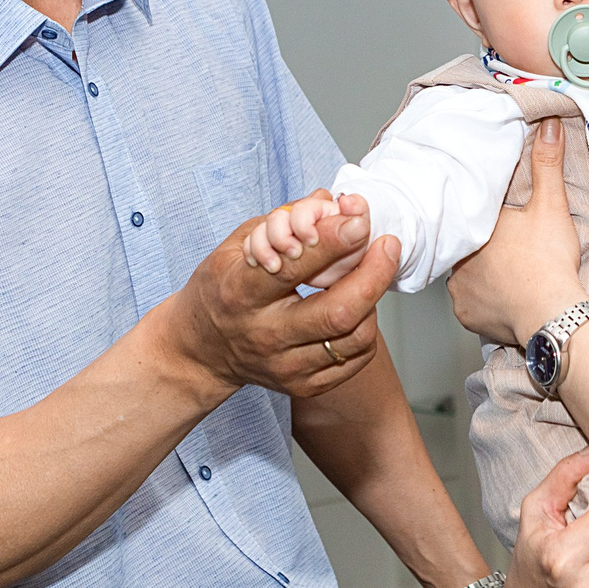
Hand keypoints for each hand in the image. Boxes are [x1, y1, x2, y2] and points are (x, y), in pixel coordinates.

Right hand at [166, 195, 399, 398]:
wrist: (201, 350)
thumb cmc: (221, 289)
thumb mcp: (235, 246)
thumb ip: (283, 221)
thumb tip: (330, 201)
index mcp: (241, 294)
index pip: (293, 269)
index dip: (332, 243)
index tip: (359, 221)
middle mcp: (265, 336)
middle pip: (337, 312)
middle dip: (373, 275)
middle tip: (388, 245)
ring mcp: (286, 367)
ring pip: (355, 338)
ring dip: (372, 300)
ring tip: (367, 276)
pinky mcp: (304, 386)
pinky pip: (356, 359)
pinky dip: (366, 328)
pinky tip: (358, 307)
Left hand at [446, 122, 586, 347]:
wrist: (552, 313)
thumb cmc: (548, 259)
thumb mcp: (550, 205)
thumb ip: (547, 163)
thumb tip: (547, 124)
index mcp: (475, 227)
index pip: (471, 215)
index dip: (485, 217)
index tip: (500, 222)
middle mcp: (458, 258)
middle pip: (467, 246)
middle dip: (484, 247)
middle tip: (509, 250)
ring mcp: (460, 291)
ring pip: (466, 276)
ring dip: (482, 276)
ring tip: (509, 276)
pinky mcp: (467, 316)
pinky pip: (471, 306)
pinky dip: (485, 303)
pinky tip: (502, 299)